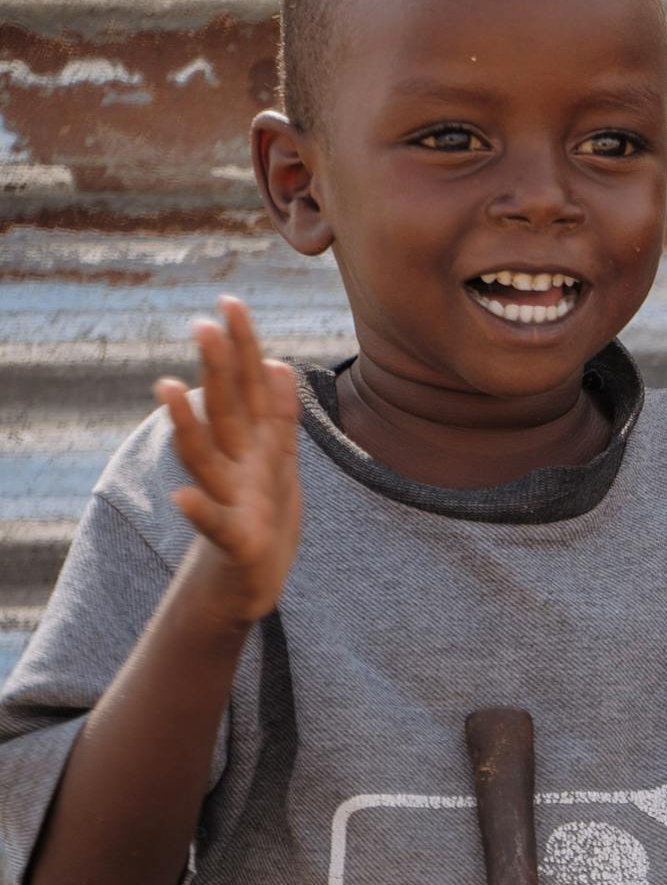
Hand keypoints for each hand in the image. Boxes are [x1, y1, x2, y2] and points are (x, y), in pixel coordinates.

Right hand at [158, 297, 302, 623]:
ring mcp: (231, 501)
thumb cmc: (264, 517)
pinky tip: (180, 497)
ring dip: (187, 425)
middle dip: (216, 370)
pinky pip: (215, 525)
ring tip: (168, 387)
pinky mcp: (235, 542)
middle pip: (225, 412)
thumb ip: (279, 416)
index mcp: (253, 446)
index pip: (247, 388)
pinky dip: (199, 512)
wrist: (250, 583)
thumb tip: (277, 364)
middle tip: (203, 324)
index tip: (230, 301)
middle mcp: (235, 466)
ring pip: (206, 459)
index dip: (243, 347)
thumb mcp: (280, 463)